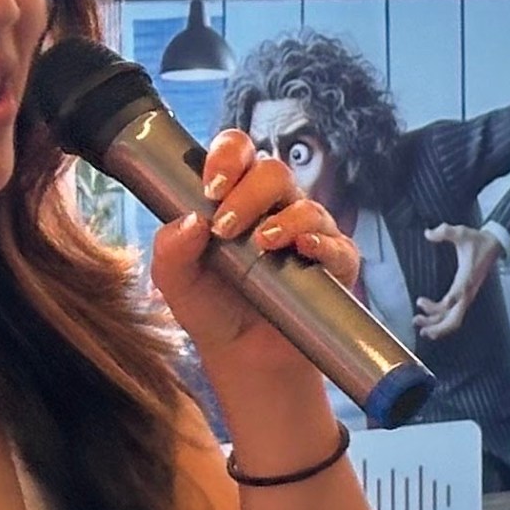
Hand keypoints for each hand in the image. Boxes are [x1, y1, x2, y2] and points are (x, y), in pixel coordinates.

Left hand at [153, 127, 357, 430]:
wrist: (244, 358)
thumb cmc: (213, 310)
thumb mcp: (174, 281)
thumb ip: (170, 248)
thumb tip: (191, 220)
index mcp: (236, 198)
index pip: (239, 152)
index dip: (228, 156)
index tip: (210, 187)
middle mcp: (275, 208)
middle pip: (274, 170)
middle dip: (248, 194)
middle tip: (225, 227)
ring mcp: (309, 234)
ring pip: (308, 204)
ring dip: (283, 220)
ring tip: (260, 246)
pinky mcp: (336, 265)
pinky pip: (339, 244)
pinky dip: (322, 244)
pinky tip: (303, 252)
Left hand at [414, 222, 504, 341]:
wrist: (494, 245)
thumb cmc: (478, 241)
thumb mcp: (462, 232)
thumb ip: (445, 231)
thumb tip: (428, 233)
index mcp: (467, 277)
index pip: (457, 294)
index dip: (444, 303)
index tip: (424, 303)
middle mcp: (468, 291)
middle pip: (455, 318)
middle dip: (436, 325)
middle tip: (416, 320)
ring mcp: (467, 296)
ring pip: (453, 320)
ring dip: (436, 325)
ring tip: (418, 320)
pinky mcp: (465, 296)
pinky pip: (453, 314)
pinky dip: (440, 318)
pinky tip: (427, 315)